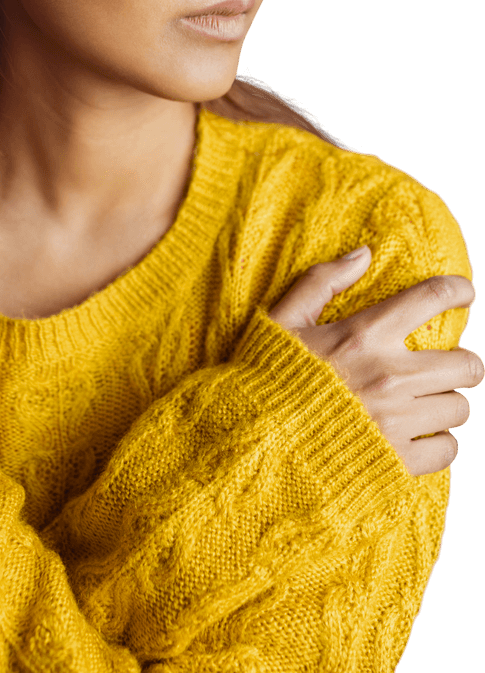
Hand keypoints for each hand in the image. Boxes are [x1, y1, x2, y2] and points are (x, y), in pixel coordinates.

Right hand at [267, 246, 482, 476]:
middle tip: (445, 366)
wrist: (253, 444)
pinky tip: (415, 437)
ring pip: (459, 408)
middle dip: (462, 363)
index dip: (458, 291)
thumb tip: (362, 254)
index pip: (431, 298)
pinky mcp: (398, 460)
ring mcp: (397, 421)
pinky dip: (437, 444)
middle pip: (468, 365)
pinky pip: (447, 449)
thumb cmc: (266, 377)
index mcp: (365, 335)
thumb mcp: (284, 319)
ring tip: (423, 405)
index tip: (464, 294)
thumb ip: (322, 281)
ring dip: (445, 404)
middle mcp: (390, 376)